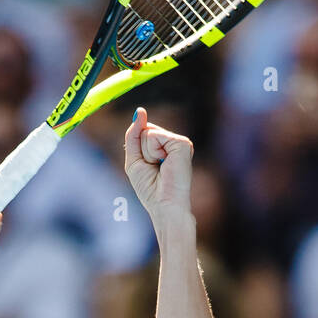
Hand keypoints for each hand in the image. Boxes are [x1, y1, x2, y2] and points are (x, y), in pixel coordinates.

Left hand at [124, 107, 193, 223]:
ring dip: (147, 153)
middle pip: (145, 130)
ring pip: (148, 132)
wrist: (164, 205)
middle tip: (153, 168)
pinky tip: (164, 163)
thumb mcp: (134, 160)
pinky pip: (154, 136)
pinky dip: (153, 152)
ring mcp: (179, 142)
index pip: (143, 131)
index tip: (147, 165)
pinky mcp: (183, 143)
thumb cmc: (150, 189)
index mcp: (164, 147)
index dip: (138, 147)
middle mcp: (173, 143)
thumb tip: (140, 111)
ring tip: (159, 167)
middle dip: (142, 151)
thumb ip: (134, 135)